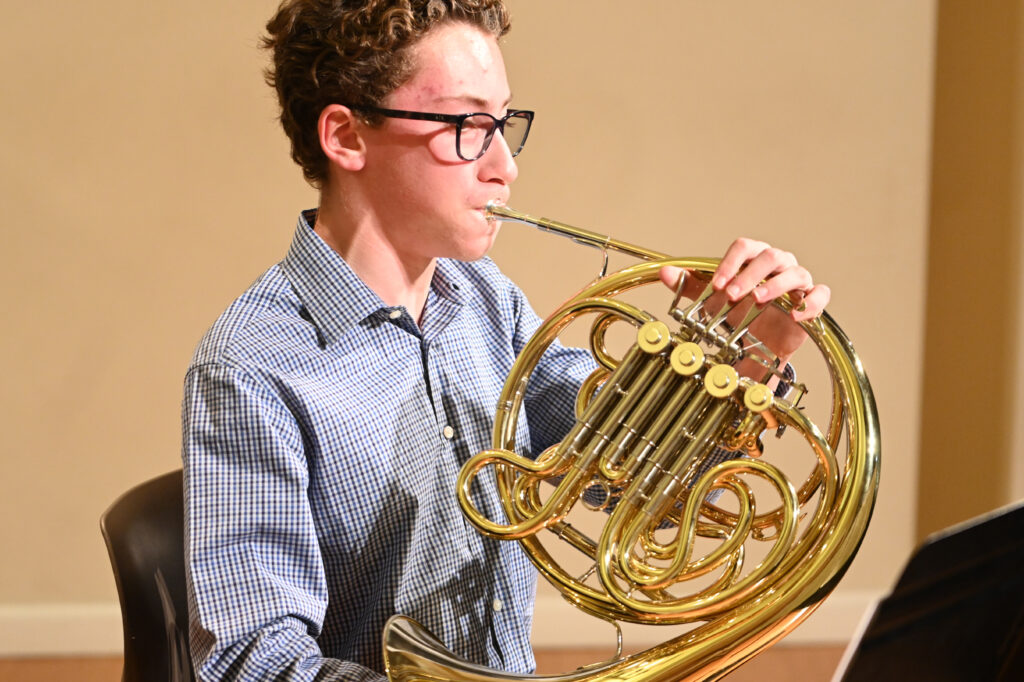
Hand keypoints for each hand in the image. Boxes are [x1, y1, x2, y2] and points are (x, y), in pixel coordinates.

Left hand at [659, 238, 830, 365]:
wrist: (763, 338)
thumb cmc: (741, 309)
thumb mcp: (714, 298)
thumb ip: (690, 285)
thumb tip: (664, 273)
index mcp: (754, 257)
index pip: (745, 247)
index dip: (731, 263)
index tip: (717, 284)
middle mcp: (778, 264)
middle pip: (769, 256)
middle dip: (749, 275)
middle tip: (732, 295)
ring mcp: (798, 280)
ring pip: (794, 272)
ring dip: (775, 286)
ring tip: (758, 300)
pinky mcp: (812, 300)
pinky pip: (820, 295)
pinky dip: (811, 303)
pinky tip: (796, 315)